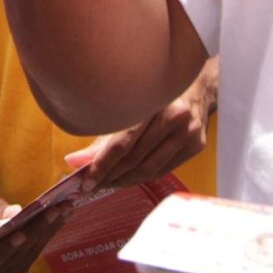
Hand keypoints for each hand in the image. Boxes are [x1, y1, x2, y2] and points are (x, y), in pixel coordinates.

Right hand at [0, 186, 70, 272]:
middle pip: (12, 259)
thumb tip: (15, 213)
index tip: (21, 235)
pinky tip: (58, 219)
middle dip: (34, 233)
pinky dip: (46, 235)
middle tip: (52, 212)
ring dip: (46, 233)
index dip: (4, 250)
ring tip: (61, 211)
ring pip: (26, 257)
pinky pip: (32, 255)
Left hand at [66, 58, 216, 191]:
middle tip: (91, 185)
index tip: (85, 180)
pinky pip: (162, 170)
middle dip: (110, 175)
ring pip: (149, 168)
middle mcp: (174, 117)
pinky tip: (127, 178)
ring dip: (124, 180)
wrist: (197, 86)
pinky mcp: (196, 146)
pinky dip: (142, 177)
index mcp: (153, 101)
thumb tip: (74, 162)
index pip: (123, 142)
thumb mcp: (127, 107)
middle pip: (136, 158)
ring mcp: (188, 133)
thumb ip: (101, 138)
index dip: (102, 164)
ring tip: (106, 184)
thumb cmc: (155, 94)